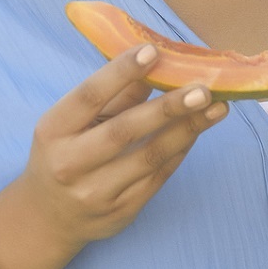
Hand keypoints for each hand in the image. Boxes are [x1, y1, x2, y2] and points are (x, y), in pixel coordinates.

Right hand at [15, 45, 228, 248]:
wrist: (49, 217)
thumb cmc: (64, 154)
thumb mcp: (73, 122)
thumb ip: (113, 96)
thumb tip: (156, 64)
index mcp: (53, 131)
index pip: (89, 96)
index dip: (121, 72)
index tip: (153, 51)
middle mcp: (70, 163)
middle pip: (124, 131)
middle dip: (168, 107)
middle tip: (203, 88)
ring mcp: (96, 192)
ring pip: (149, 156)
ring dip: (187, 129)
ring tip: (217, 107)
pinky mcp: (121, 212)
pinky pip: (159, 177)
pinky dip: (181, 150)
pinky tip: (198, 130)